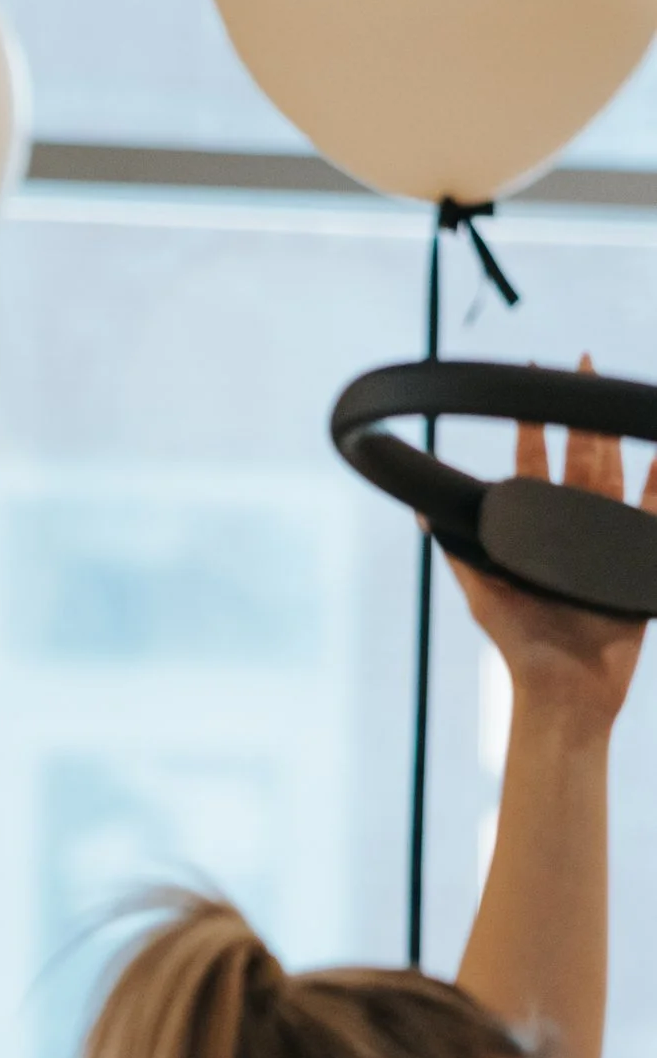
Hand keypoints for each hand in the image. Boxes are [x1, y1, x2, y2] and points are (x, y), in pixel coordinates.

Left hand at [449, 369, 655, 733]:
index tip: (533, 383)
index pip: (534, 465)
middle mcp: (572, 530)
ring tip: (620, 400)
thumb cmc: (521, 645)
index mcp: (534, 532)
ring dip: (621, 439)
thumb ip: (460, 550)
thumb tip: (422, 510)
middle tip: (585, 367)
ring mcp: (608, 543)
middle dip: (582, 415)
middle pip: (580, 460)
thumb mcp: (483, 592)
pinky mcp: (639, 563)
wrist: (565, 690)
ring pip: (618, 478)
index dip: (533, 427)